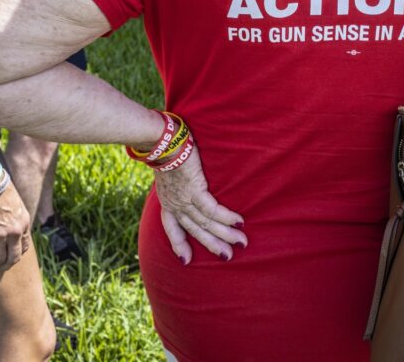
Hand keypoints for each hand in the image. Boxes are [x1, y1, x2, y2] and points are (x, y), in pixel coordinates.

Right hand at [0, 184, 32, 268]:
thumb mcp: (15, 204)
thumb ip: (14, 218)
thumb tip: (8, 227)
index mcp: (24, 223)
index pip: (24, 247)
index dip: (14, 255)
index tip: (6, 256)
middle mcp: (15, 231)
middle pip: (12, 259)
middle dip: (3, 265)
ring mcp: (0, 235)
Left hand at [155, 146, 246, 264]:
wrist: (162, 142)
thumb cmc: (168, 150)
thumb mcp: (169, 170)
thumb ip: (177, 180)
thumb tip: (184, 178)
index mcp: (167, 201)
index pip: (171, 228)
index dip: (178, 244)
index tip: (186, 260)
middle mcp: (175, 204)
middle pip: (195, 230)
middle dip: (212, 245)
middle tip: (228, 257)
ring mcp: (184, 199)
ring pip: (206, 223)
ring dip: (225, 234)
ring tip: (241, 242)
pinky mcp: (194, 190)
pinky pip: (212, 209)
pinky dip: (226, 217)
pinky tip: (238, 222)